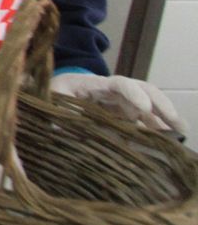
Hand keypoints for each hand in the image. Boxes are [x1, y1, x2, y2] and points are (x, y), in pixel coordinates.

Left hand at [52, 73, 185, 135]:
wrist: (43, 96)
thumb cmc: (47, 97)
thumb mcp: (48, 103)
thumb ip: (59, 115)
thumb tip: (67, 131)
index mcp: (90, 84)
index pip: (117, 83)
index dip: (133, 93)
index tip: (145, 109)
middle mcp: (109, 91)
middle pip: (142, 90)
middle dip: (160, 105)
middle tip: (176, 124)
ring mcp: (116, 102)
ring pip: (146, 105)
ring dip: (164, 117)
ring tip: (180, 134)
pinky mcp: (119, 114)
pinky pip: (140, 119)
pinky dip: (154, 128)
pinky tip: (166, 141)